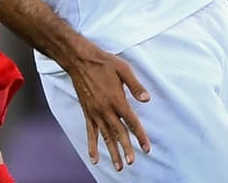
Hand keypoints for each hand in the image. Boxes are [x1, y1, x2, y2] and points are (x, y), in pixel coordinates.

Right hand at [63, 43, 150, 170]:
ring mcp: (95, 113)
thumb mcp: (123, 69)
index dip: (140, 136)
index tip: (146, 148)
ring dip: (112, 152)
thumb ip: (136, 86)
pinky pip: (90, 133)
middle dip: (126, 149)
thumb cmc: (103, 63)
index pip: (132, 122)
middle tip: (131, 162)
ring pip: (106, 136)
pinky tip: (94, 158)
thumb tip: (147, 99)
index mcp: (117, 100)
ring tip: (118, 166)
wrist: (80, 60)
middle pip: (119, 133)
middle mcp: (106, 110)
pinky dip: (92, 146)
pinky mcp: (87, 112)